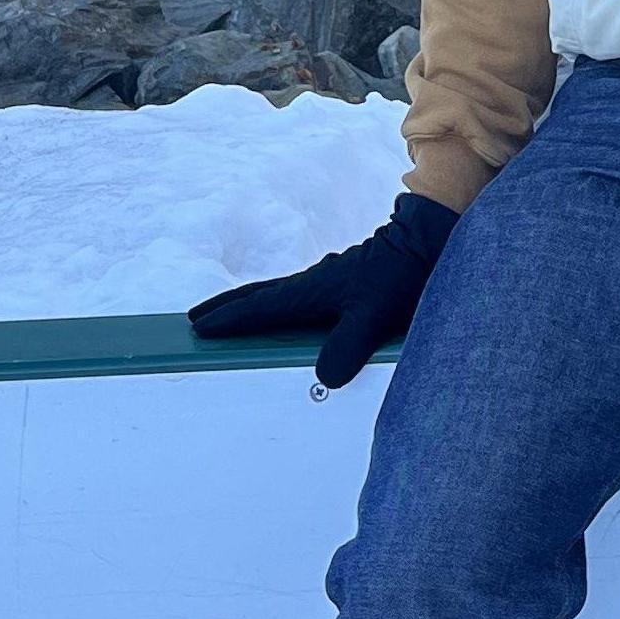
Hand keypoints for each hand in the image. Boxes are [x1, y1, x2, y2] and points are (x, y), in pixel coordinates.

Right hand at [187, 191, 458, 387]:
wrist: (425, 242)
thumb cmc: (401, 278)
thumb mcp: (376, 316)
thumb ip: (349, 346)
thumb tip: (325, 376)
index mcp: (310, 291)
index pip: (259, 308)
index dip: (229, 319)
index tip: (198, 329)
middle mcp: (311, 284)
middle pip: (257, 296)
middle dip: (226, 308)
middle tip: (194, 319)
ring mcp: (324, 281)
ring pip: (274, 294)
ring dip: (247, 305)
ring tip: (225, 316)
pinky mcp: (339, 282)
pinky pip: (295, 297)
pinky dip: (274, 305)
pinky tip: (282, 316)